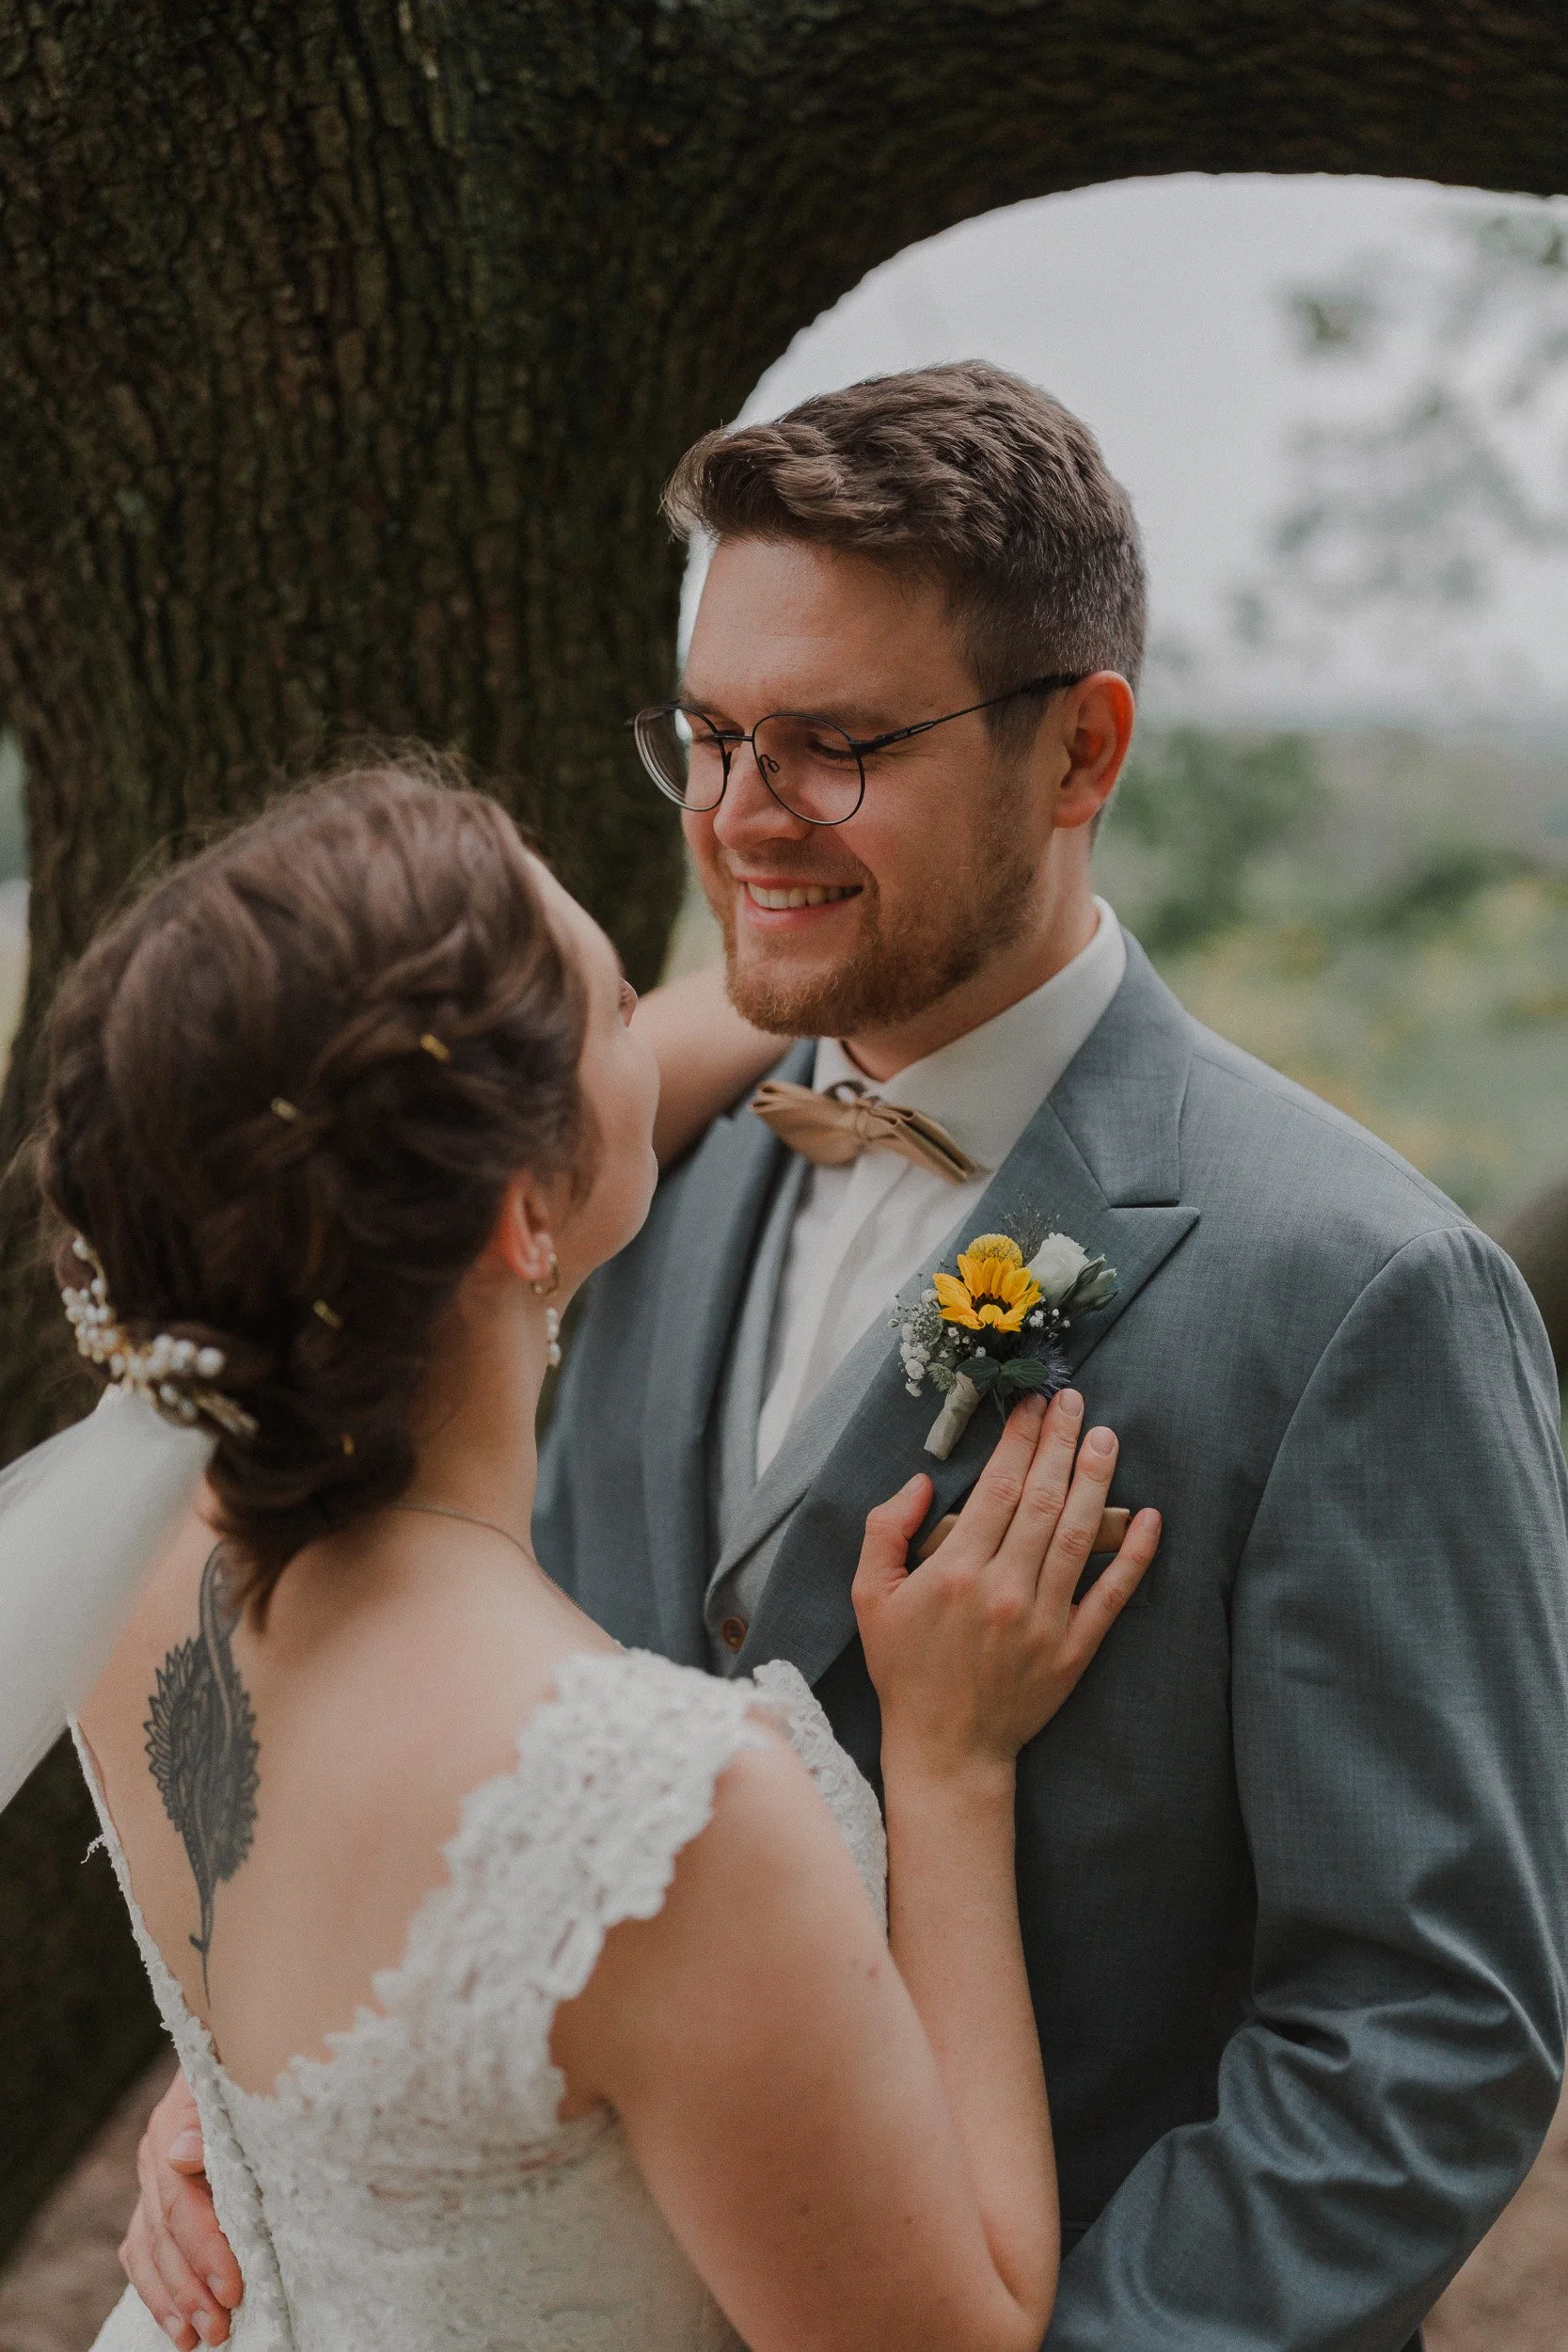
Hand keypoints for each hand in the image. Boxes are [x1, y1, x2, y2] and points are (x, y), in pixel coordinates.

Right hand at [120, 2069, 241, 2347]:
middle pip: (165, 2233)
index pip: (182, 2201)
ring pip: (148, 2249)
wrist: (242, 2043)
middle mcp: (155, 2154)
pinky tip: (173, 2322)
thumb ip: (210, 2117)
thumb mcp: (237, 2079)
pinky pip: (141, 2251)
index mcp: (173, 2124)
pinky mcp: (153, 2197)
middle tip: (220, 2327)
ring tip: (196, 2339)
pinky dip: (156, 2290)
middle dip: (192, 2287)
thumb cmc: (249, 2064)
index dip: (206, 2248)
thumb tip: (183, 2155)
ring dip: (171, 2299)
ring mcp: (150, 2178)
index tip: (233, 2287)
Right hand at [853, 1390, 1159, 1781]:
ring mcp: (1044, 1621)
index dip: (1018, 1440)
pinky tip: (1149, 1518)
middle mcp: (1004, 1591)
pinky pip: (1111, 1595)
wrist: (946, 1747)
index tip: (1030, 1404)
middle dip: (1059, 1442)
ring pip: (1077, 1535)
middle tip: (1072, 1400)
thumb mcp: (870, 1597)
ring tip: (1105, 1438)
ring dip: (1095, 1481)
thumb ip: (886, 1531)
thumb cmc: (905, 1668)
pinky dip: (1134, 1556)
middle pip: (1040, 1499)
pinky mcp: (1075, 1650)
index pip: (996, 1487)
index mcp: (955, 1572)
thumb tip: (922, 1481)